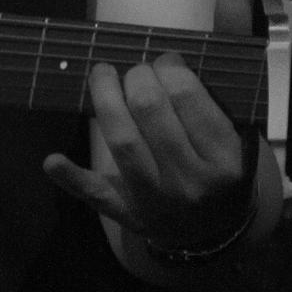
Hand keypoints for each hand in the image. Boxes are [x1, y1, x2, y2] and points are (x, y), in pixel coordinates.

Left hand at [42, 51, 251, 248]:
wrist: (214, 231)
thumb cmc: (220, 170)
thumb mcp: (238, 142)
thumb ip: (214, 104)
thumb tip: (170, 60)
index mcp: (225, 159)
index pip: (187, 96)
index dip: (169, 68)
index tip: (164, 61)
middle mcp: (191, 181)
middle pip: (150, 110)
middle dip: (137, 77)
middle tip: (136, 71)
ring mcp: (156, 200)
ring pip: (123, 140)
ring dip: (106, 98)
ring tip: (103, 74)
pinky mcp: (127, 212)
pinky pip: (96, 194)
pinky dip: (71, 177)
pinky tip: (53, 160)